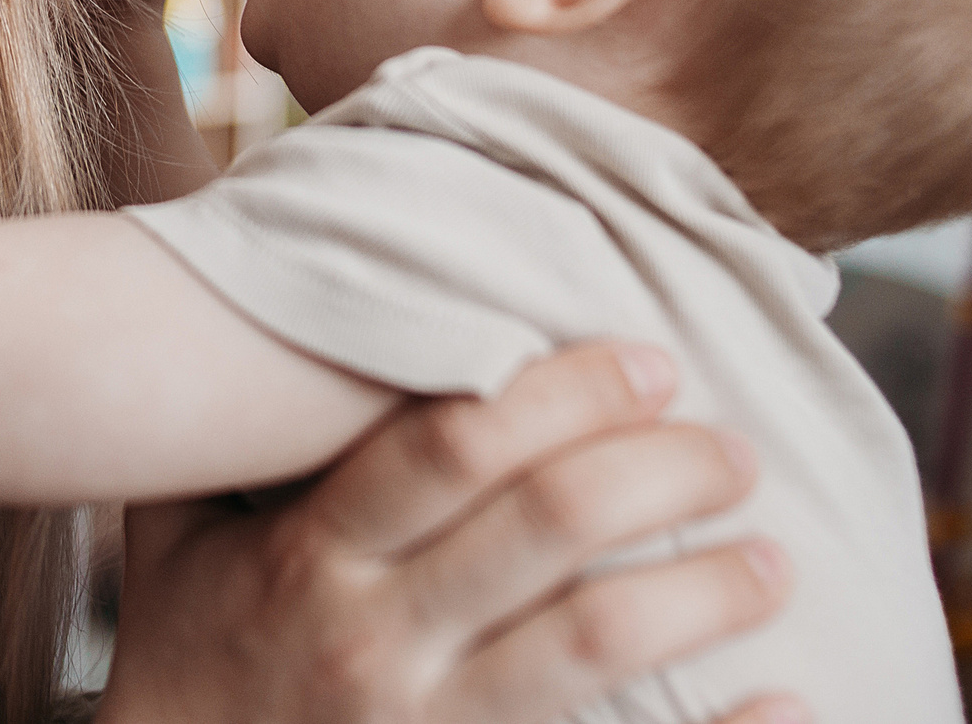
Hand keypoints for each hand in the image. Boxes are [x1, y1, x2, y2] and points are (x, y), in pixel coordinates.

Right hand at [95, 342, 803, 723]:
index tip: (651, 357)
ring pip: (593, 644)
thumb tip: (272, 288)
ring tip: (774, 556)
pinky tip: (792, 699)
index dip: (562, 390)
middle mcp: (372, 637)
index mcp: (310, 554)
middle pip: (544, 527)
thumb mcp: (178, 529)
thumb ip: (229, 428)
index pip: (449, 444)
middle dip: (659, 471)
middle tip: (733, 446)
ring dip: (704, 591)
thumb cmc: (183, 646)